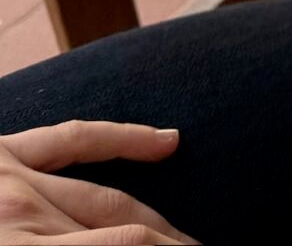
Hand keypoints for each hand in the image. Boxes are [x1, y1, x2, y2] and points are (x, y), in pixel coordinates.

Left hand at [0, 121, 193, 243]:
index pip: (126, 245)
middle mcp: (22, 212)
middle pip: (123, 226)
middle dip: (167, 242)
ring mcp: (13, 179)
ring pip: (107, 198)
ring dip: (156, 220)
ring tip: (190, 239)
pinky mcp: (3, 151)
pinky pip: (75, 138)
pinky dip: (124, 138)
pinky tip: (167, 143)